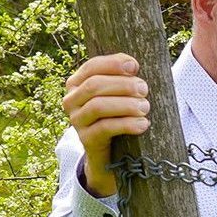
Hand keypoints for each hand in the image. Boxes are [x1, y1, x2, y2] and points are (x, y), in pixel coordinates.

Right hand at [62, 54, 148, 196]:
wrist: (110, 152)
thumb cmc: (117, 115)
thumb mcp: (116, 94)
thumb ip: (121, 77)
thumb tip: (132, 64)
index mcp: (76, 83)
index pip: (92, 67)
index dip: (113, 64)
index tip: (135, 66)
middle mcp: (71, 100)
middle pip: (94, 85)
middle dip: (122, 85)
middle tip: (144, 89)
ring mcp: (76, 120)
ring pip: (98, 106)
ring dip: (126, 104)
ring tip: (145, 107)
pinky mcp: (86, 139)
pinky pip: (105, 128)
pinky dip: (127, 124)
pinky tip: (142, 124)